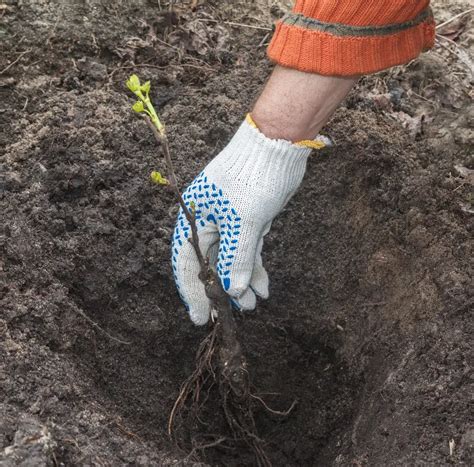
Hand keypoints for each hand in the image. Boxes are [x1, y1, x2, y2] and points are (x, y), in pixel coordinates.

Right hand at [172, 116, 325, 324]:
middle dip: (223, 291)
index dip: (193, 292)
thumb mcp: (244, 221)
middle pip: (210, 264)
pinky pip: (247, 252)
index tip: (201, 318)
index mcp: (195, 218)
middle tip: (232, 317)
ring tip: (253, 306)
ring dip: (242, 283)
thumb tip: (233, 292)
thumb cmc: (254, 177)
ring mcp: (229, 223)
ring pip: (231, 260)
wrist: (278, 144)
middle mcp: (208, 222)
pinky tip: (263, 287)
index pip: (187, 262)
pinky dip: (254, 269)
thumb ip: (236, 258)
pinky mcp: (248, 222)